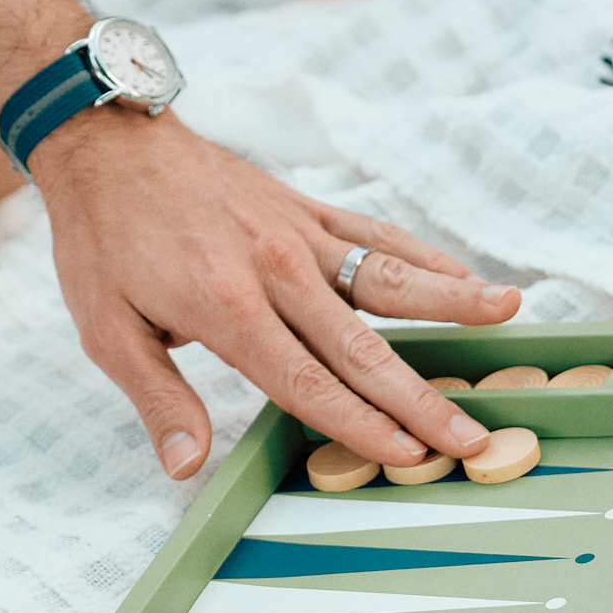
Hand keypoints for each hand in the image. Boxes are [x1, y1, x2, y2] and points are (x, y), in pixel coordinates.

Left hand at [33, 109, 521, 476]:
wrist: (109, 145)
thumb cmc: (103, 243)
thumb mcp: (107, 331)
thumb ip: (158, 399)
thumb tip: (186, 467)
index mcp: (227, 307)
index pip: (307, 383)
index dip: (360, 426)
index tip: (409, 457)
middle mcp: (275, 269)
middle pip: (363, 346)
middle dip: (421, 398)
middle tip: (475, 435)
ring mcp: (299, 234)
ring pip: (390, 278)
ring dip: (453, 302)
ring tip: (510, 317)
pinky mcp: (307, 209)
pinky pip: (378, 235)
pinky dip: (427, 256)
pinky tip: (469, 277)